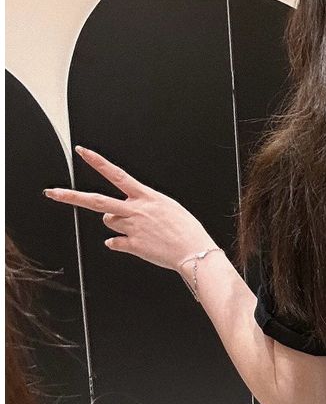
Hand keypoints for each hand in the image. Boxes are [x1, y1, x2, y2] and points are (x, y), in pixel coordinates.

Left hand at [45, 147, 214, 272]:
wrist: (194, 251)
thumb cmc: (186, 229)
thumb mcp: (167, 208)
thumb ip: (142, 207)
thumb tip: (118, 215)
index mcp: (146, 196)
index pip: (116, 174)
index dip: (97, 162)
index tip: (82, 152)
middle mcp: (135, 210)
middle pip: (97, 200)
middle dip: (72, 197)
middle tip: (52, 193)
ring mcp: (131, 228)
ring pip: (109, 222)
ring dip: (117, 224)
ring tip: (138, 229)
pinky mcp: (132, 245)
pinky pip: (115, 243)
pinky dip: (120, 243)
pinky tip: (135, 244)